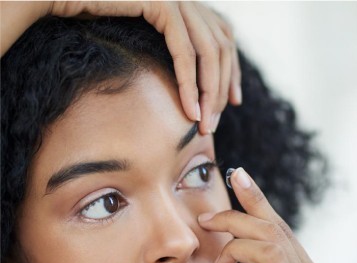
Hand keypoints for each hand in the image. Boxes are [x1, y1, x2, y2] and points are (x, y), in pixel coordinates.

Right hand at [1, 1, 240, 133]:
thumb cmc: (93, 26)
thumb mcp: (143, 45)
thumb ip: (168, 54)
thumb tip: (185, 84)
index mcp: (185, 4)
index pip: (223, 38)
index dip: (233, 71)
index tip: (232, 103)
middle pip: (221, 47)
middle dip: (222, 90)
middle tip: (215, 125)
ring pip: (209, 52)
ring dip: (209, 94)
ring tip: (204, 127)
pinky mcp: (159, 3)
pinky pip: (184, 51)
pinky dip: (190, 84)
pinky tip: (190, 111)